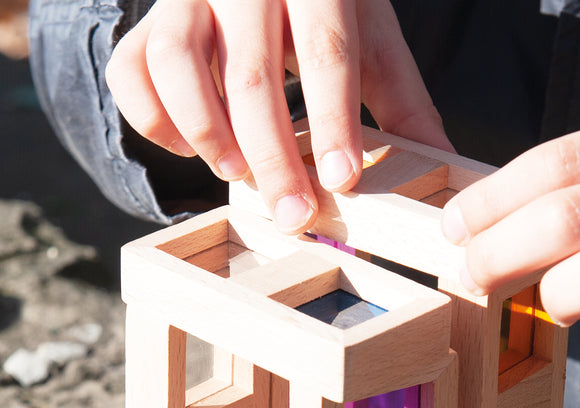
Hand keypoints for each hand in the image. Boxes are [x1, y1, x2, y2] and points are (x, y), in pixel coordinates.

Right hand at [106, 0, 450, 233]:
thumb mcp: (369, 39)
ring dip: (205, 132)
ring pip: (178, 63)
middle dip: (273, 156)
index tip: (342, 180)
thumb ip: (402, 101)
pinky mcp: (147, 25)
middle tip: (294, 215)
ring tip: (236, 175)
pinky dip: (155, 120)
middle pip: (252, 74)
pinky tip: (189, 147)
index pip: (325, 50)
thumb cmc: (321, 12)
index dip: (332, 119)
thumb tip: (447, 167)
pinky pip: (132, 72)